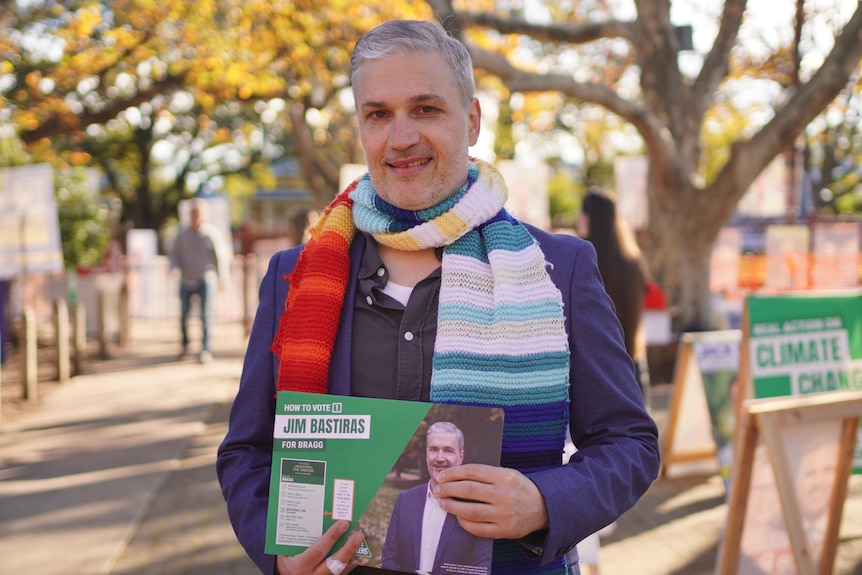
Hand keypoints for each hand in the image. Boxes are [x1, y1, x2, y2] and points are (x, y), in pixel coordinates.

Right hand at [276, 520, 364, 574]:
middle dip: (348, 548)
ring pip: (340, 570)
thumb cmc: (286, 562)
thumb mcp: (285, 552)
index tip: (342, 524)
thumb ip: (296, 539)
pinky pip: (342, 573)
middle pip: (334, 563)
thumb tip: (312, 518)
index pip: (318, 550)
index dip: (331, 537)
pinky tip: (357, 553)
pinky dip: (350, 563)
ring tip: (359, 541)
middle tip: (358, 535)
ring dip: (352, 555)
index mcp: (299, 566)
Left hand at [432, 463, 548, 538]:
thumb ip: (486, 474)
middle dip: (448, 489)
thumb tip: (456, 475)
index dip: (453, 473)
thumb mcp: (508, 474)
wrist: (543, 508)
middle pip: (468, 490)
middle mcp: (503, 495)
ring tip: (443, 503)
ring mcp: (503, 514)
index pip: (472, 472)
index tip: (441, 476)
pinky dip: (464, 523)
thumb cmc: (520, 488)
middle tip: (437, 489)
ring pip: (470, 511)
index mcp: (504, 477)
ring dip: (452, 506)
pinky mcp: (504, 530)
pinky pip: (478, 528)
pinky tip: (458, 517)